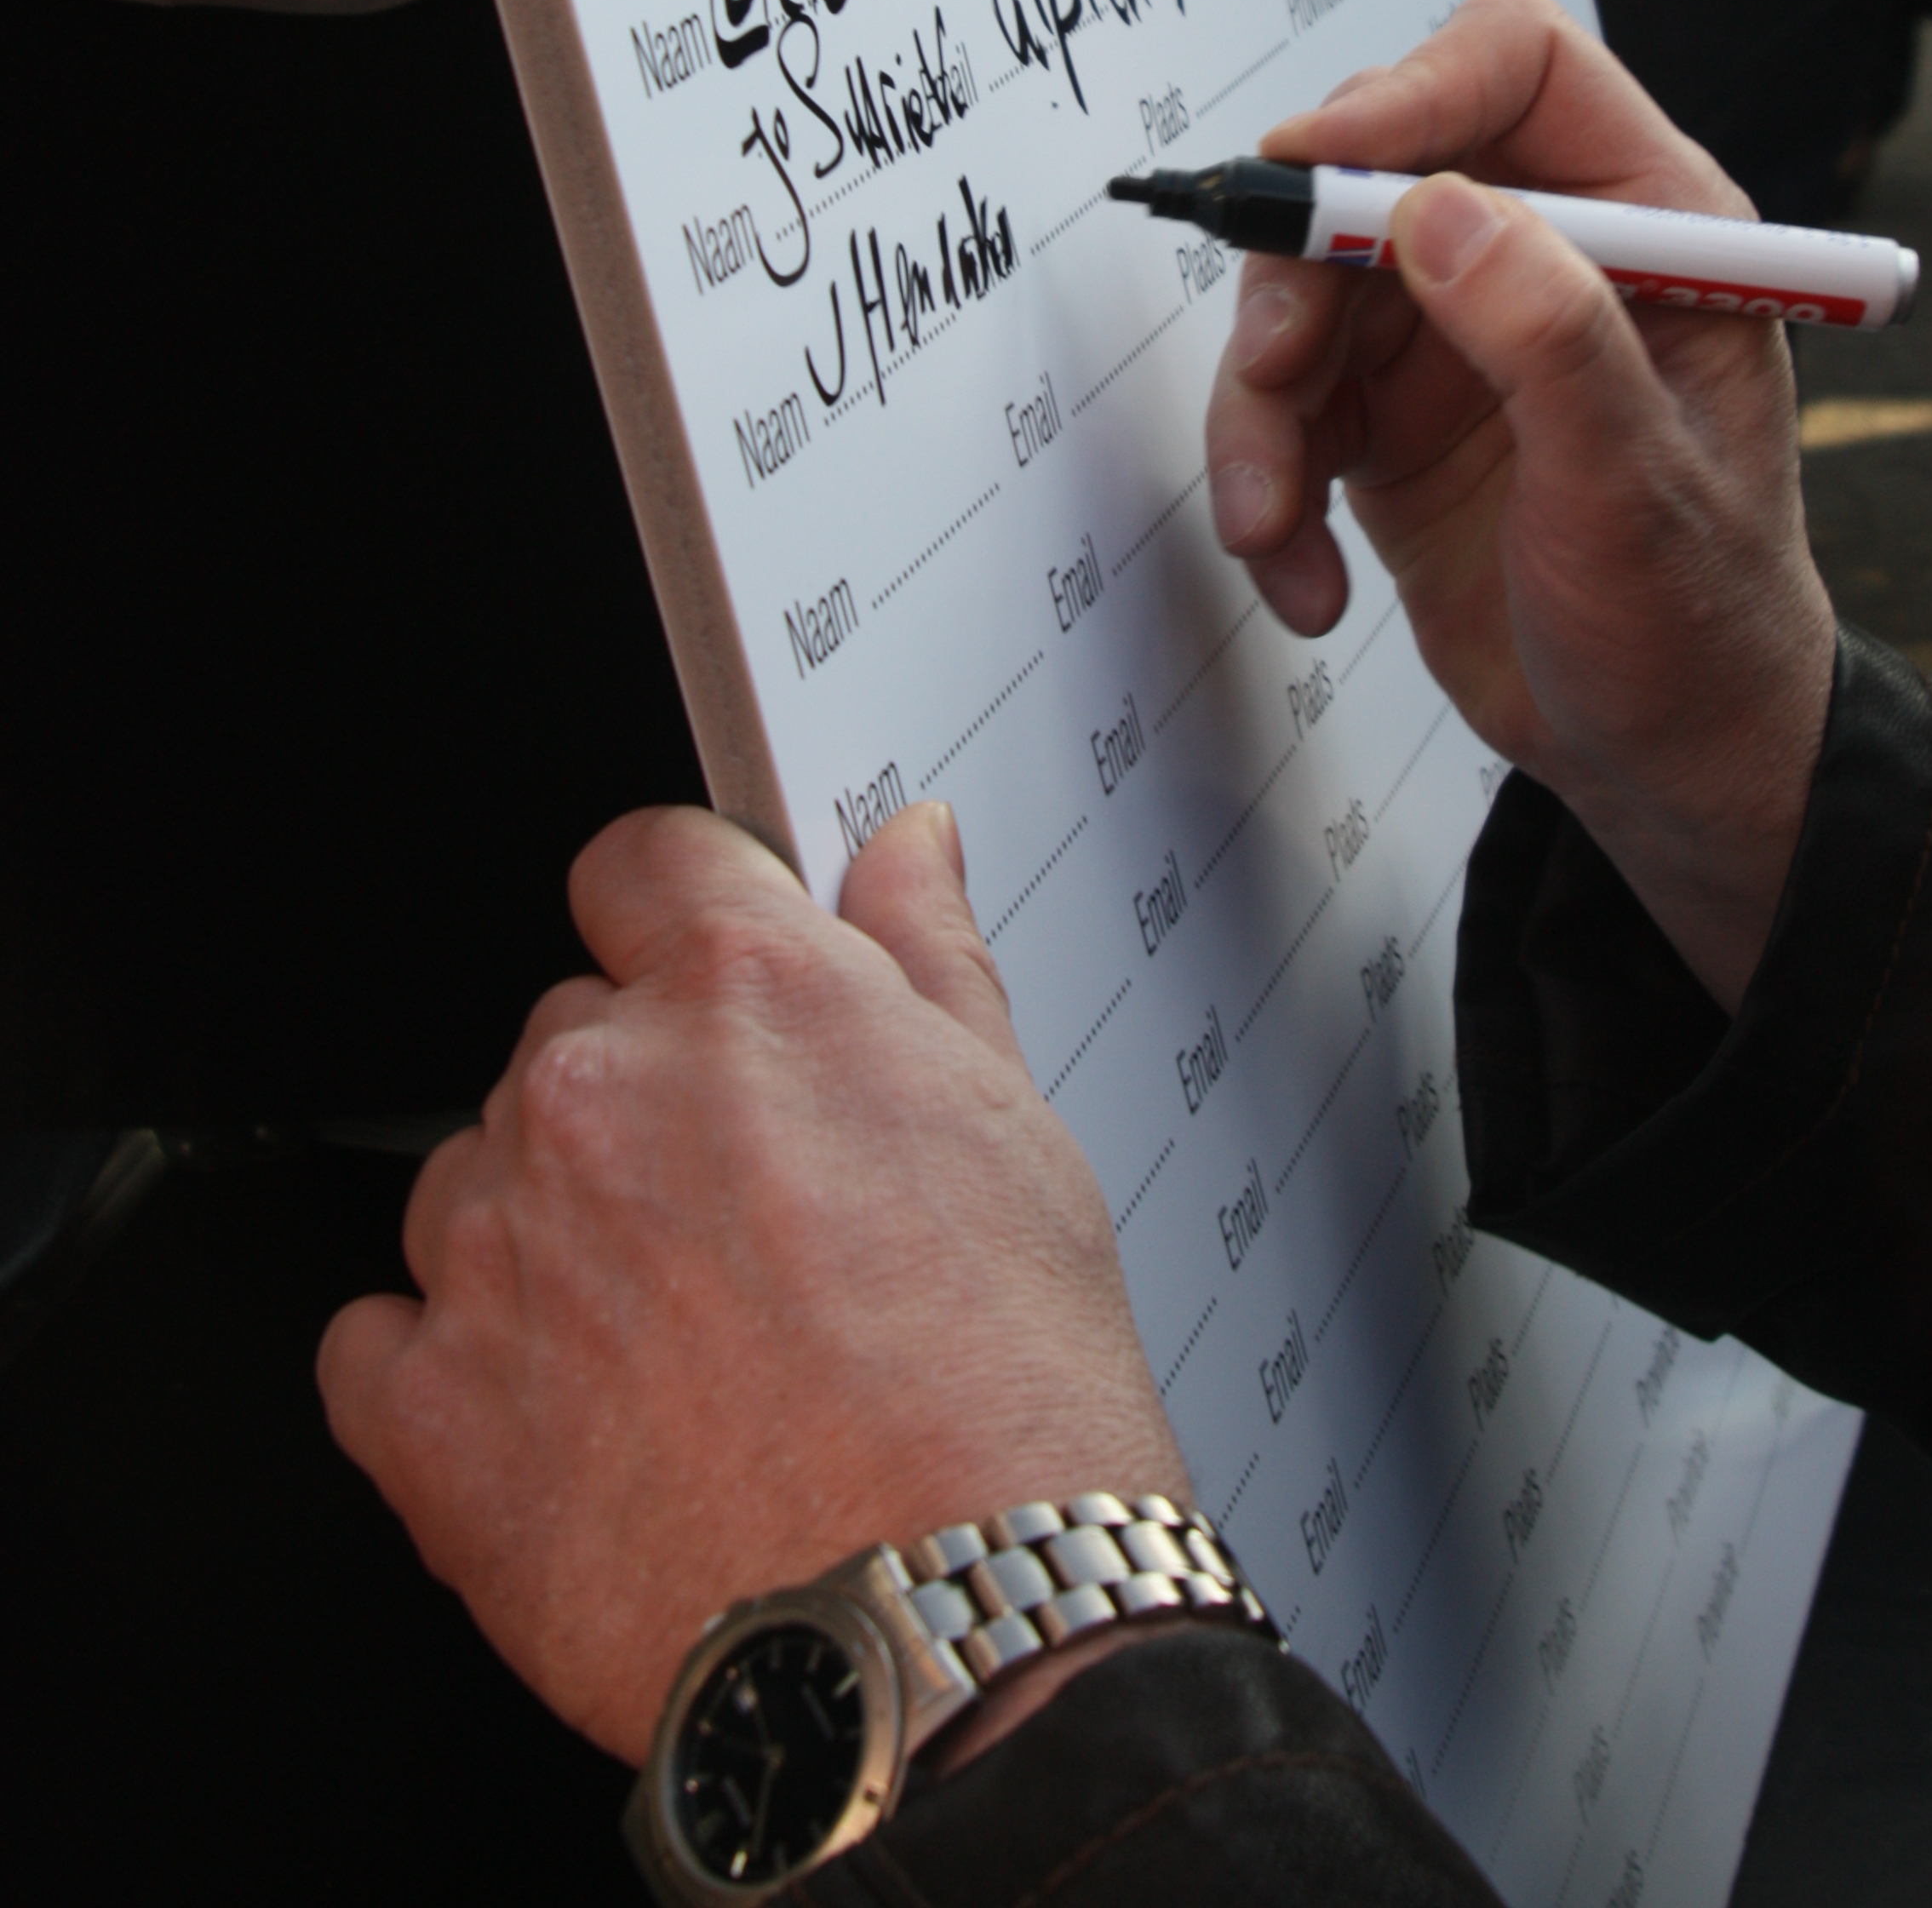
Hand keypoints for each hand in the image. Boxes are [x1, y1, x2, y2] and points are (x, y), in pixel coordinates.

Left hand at [319, 804, 1182, 1765]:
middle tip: (738, 1223)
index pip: (641, 861)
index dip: (675, 920)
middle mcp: (600, 1090)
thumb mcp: (1009, 1121)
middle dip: (638, 1107)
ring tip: (671, 1347)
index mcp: (744, 995)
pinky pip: (376, 1342)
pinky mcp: (427, 1408)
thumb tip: (904, 853)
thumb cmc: (997, 1386)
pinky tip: (559, 1420)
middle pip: (566, 1033)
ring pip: (472, 1182)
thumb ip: (927, 956)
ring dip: (544, 1238)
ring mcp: (498, 1246)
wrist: (944, 1623)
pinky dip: (443, 1372)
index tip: (698, 984)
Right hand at [1204, 0, 1835, 1007]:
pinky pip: (1282, 402)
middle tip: (1276, 372)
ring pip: (1301, 291)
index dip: (1407, 93)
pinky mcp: (1389, 415)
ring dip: (1261, 409)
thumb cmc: (1699, 625)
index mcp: (1651, 222)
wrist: (1669, 764)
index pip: (1515, 65)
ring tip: (1275, 527)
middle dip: (1299, 271)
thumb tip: (1441, 209)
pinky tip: (1307, 582)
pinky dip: (1267, 486)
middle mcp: (1545, 252)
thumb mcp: (1636, 488)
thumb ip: (1551, 340)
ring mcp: (1457, 332)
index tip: (1313, 170)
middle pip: (1370, 171)